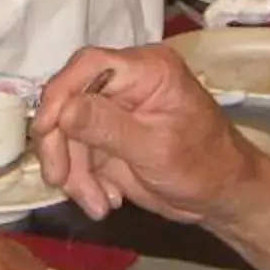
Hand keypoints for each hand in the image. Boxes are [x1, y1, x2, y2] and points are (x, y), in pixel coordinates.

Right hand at [33, 44, 258, 226]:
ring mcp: (115, 111)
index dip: (60, 94)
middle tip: (60, 181)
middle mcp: (126, 82)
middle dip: (63, 146)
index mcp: (146, 70)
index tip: (45, 129)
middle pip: (69, 101)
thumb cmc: (205, 167)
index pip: (89, 66)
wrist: (223, 197)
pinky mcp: (108, 137)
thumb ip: (108, 127)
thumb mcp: (156, 149)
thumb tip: (63, 109)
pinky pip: (78, 154)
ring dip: (75, 173)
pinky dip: (84, 181)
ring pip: (68, 133)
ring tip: (98, 204)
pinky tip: (106, 201)